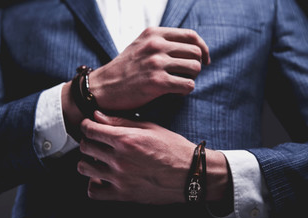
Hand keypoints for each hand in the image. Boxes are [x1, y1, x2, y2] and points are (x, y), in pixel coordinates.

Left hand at [78, 111, 229, 204]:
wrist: (191, 174)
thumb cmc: (173, 148)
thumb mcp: (150, 127)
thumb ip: (121, 121)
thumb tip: (96, 115)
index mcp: (126, 139)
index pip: (90, 129)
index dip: (87, 124)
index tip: (90, 125)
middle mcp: (120, 160)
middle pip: (85, 147)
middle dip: (88, 140)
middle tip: (98, 140)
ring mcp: (120, 179)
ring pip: (84, 167)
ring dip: (88, 160)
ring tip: (99, 158)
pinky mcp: (123, 195)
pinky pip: (93, 191)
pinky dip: (94, 183)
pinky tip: (103, 177)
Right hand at [89, 27, 210, 110]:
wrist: (103, 88)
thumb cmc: (124, 69)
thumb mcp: (140, 45)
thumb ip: (161, 42)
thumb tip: (190, 47)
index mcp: (154, 34)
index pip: (191, 36)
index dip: (203, 48)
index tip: (204, 59)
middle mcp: (156, 45)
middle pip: (196, 52)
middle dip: (196, 66)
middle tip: (187, 76)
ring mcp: (156, 63)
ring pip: (195, 68)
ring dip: (191, 78)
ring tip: (179, 84)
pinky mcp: (157, 82)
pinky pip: (188, 85)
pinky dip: (185, 91)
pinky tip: (174, 93)